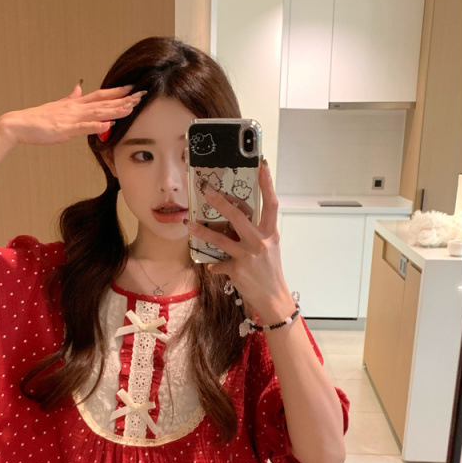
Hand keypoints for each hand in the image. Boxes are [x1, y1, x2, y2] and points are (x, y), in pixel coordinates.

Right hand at [0, 82, 145, 145]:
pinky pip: (83, 128)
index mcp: (75, 104)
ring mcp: (70, 118)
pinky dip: (96, 126)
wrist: (19, 124)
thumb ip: (70, 98)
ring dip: (114, 110)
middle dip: (123, 100)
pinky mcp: (64, 129)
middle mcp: (75, 108)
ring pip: (97, 113)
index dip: (117, 92)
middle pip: (103, 102)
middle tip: (141, 96)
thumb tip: (78, 87)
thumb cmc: (38, 118)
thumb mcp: (57, 106)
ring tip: (130, 108)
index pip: (100, 95)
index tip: (132, 89)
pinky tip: (108, 125)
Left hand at [185, 161, 291, 317]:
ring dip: (202, 231)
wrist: (273, 296)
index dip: (267, 184)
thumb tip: (236, 221)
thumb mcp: (268, 248)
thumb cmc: (270, 271)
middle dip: (221, 202)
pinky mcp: (237, 270)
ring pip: (221, 239)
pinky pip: (219, 265)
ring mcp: (247, 256)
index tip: (261, 166)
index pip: (270, 204)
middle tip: (207, 190)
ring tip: (188, 223)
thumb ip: (255, 233)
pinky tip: (211, 266)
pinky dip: (214, 266)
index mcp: (270, 233)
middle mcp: (260, 242)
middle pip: (239, 217)